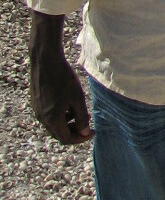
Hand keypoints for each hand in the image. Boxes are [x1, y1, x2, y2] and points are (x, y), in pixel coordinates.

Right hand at [29, 22, 92, 145]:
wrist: (46, 60)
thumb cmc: (64, 78)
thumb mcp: (77, 98)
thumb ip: (81, 117)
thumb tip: (85, 132)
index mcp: (52, 119)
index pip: (66, 139)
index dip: (81, 138)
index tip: (93, 131)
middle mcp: (41, 118)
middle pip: (59, 134)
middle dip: (74, 131)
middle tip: (87, 123)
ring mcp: (37, 110)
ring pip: (54, 124)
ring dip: (67, 122)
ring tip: (79, 110)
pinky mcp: (36, 102)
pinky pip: (48, 115)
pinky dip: (60, 114)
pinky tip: (68, 102)